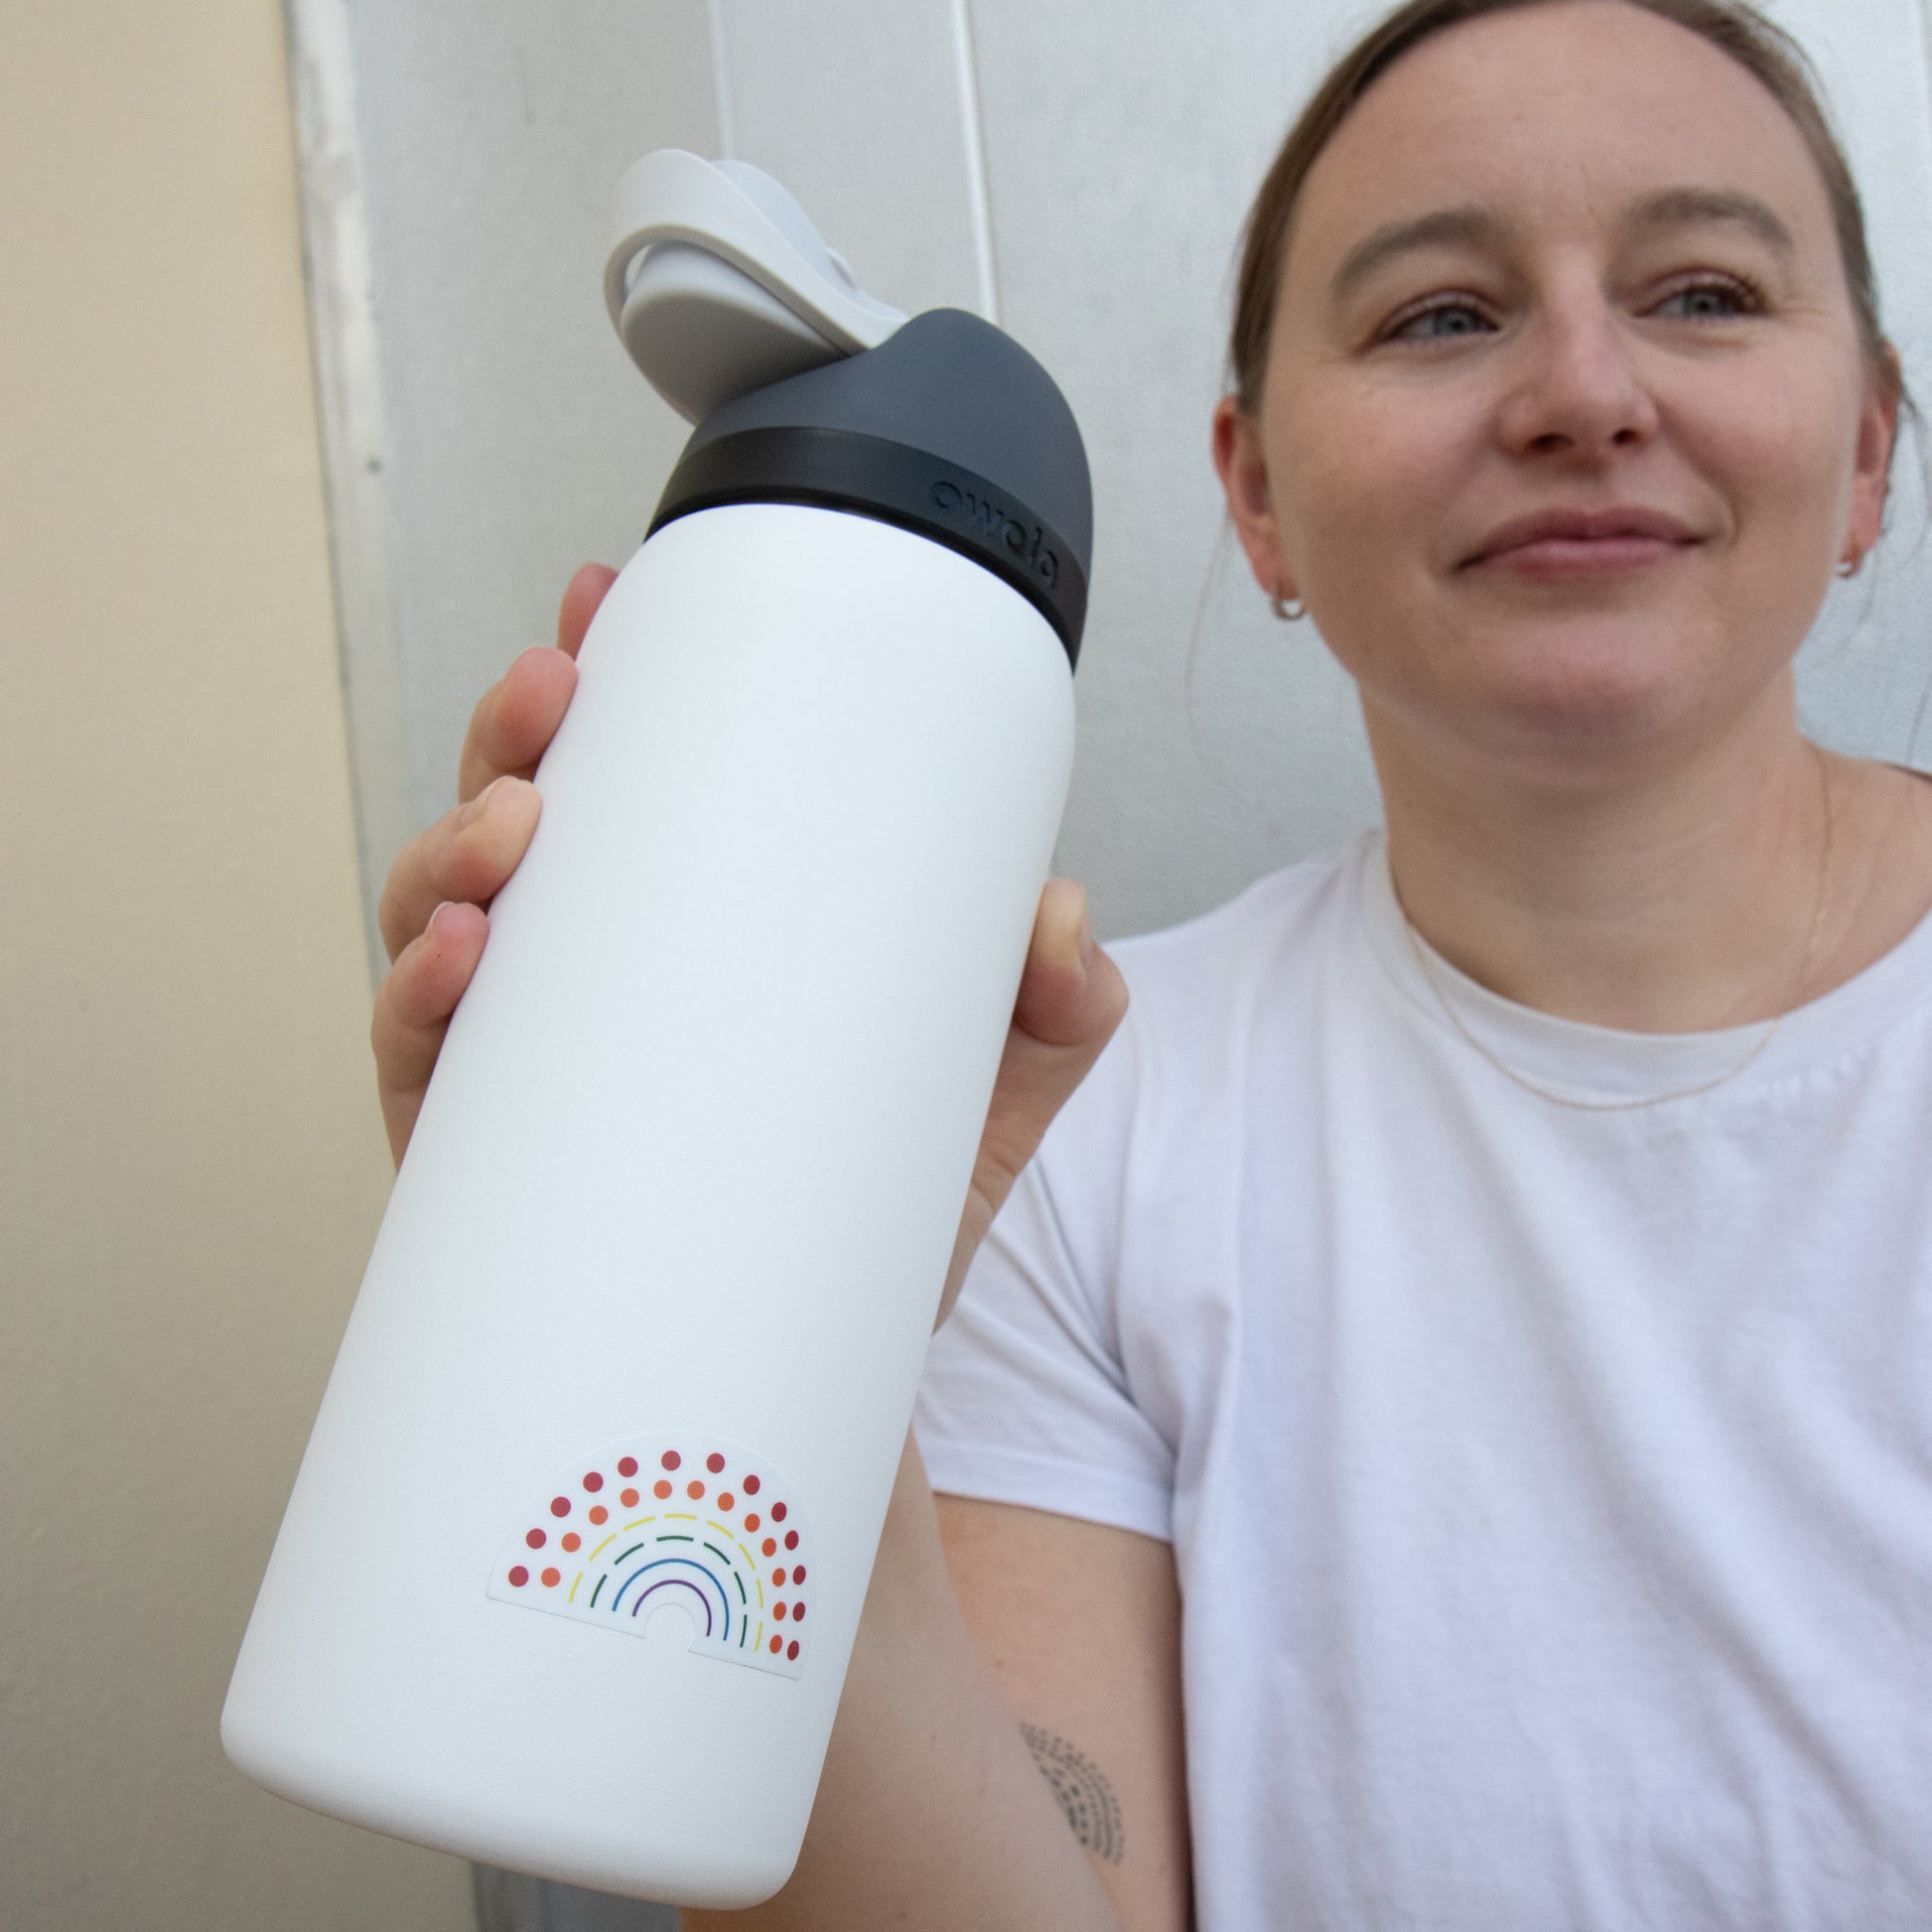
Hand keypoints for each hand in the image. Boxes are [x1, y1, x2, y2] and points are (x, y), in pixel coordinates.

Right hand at [367, 561, 1129, 1334]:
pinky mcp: (486, 1166)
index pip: (626, 785)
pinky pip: (421, 1068)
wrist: (835, 1382)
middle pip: (517, 824)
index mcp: (688, 932)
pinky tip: (458, 961)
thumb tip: (1060, 915)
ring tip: (517, 829)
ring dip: (453, 849)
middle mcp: (593, 983)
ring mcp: (530, 1066)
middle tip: (560, 692)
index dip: (601, 682)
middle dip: (517, 737)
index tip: (604, 603)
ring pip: (444, 920)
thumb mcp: (989, 1094)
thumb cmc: (882, 1214)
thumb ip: (1055, 1008)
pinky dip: (415, 1002)